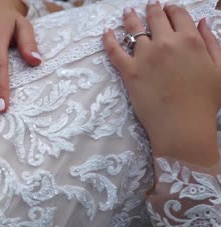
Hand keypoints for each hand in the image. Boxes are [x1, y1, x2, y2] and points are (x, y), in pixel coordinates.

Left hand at [103, 3, 220, 165]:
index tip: (169, 9)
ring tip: (127, 12)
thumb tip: (202, 22)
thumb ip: (211, 42)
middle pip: (156, 17)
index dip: (173, 10)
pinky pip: (114, 51)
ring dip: (130, 17)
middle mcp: (166, 43)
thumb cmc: (204, 102)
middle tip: (150, 6)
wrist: (182, 126)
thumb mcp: (219, 69)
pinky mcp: (129, 71)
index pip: (179, 15)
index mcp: (190, 40)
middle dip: (153, 9)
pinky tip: (105, 32)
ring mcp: (145, 56)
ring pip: (134, 29)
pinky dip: (108, 39)